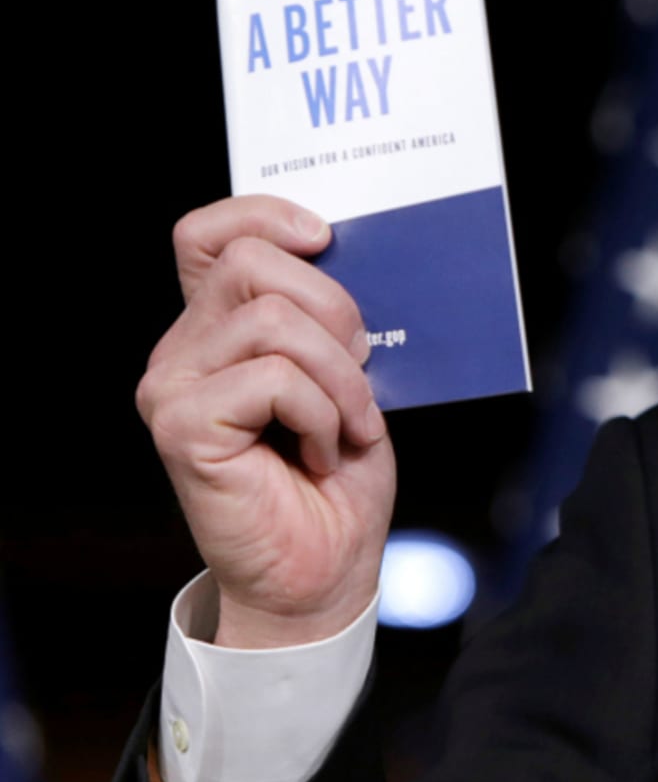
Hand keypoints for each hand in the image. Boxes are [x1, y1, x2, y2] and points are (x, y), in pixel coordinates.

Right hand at [138, 196, 396, 648]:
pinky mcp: (183, 428)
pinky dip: (323, 411)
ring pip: (274, 320)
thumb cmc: (335, 474)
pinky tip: (322, 449)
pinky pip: (274, 377)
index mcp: (216, 329)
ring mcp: (174, 389)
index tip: (324, 237)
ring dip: (339, 374)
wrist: (325, 567)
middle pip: (252, 262)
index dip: (263, 214)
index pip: (208, 235)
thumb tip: (346, 260)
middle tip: (359, 368)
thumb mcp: (344, 372)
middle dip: (334, 307)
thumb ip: (324, 317)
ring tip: (347, 423)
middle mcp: (182, 352)